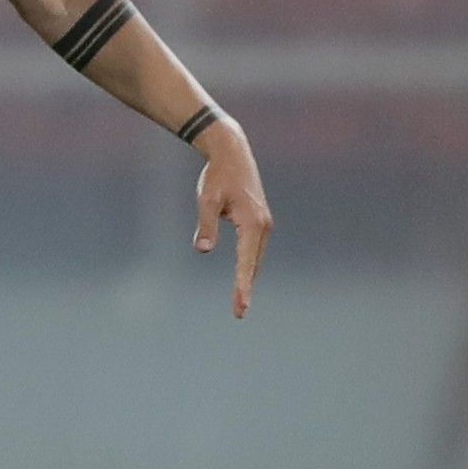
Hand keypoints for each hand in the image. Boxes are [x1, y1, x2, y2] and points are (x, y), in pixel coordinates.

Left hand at [192, 122, 272, 318]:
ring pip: (255, 259)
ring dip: (249, 279)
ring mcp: (264, 225)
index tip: (241, 305)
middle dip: (246, 288)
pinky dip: (249, 266)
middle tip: (239, 313)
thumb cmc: (217, 177)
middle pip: (254, 264)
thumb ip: (206, 225)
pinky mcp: (259, 223)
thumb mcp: (206, 199)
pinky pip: (254, 251)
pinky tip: (243, 279)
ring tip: (240, 304)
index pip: (246, 261)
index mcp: (253, 224)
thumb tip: (203, 250)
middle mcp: (264, 227)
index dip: (242, 285)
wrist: (232, 155)